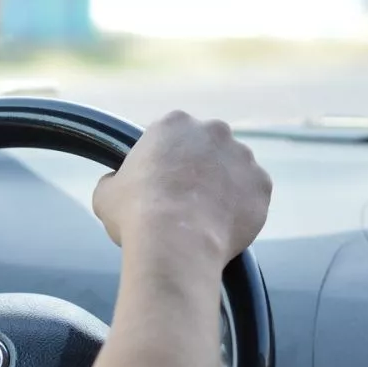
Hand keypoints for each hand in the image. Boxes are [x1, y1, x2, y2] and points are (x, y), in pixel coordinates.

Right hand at [92, 111, 271, 263]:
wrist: (175, 243)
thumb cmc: (136, 214)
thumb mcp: (105, 192)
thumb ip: (114, 180)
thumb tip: (114, 184)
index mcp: (174, 123)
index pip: (171, 134)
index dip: (165, 159)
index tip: (160, 180)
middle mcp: (214, 131)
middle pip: (207, 146)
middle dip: (199, 167)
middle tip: (184, 198)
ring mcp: (243, 156)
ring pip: (233, 170)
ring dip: (223, 186)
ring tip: (204, 218)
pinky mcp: (262, 184)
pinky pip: (252, 195)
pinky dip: (242, 208)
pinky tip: (222, 226)